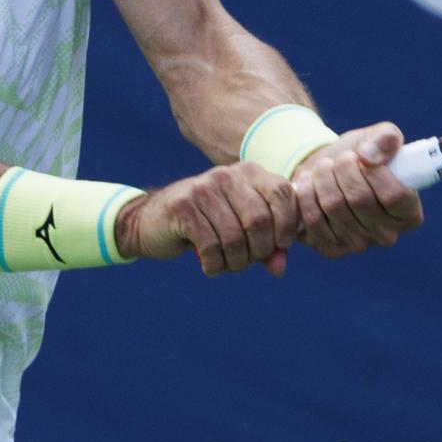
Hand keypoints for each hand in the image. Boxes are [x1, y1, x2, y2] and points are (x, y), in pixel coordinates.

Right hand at [117, 162, 299, 276]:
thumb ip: (267, 246)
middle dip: (259, 251)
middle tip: (248, 261)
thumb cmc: (208, 225)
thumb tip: (279, 268)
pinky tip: (210, 267)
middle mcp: (227, 175)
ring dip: (236, 262)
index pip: (284, 193)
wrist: (153, 221)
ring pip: (235, 237)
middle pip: (260, 220)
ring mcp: (204, 188)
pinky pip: (211, 246)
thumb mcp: (242, 231)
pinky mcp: (183, 207)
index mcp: (249, 173)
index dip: (288, 224)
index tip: (279, 245)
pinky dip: (215, 265)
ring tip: (228, 265)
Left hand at [292, 122, 424, 257]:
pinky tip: (307, 182)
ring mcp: (358, 245)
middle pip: (360, 199)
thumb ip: (387, 139)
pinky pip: (313, 220)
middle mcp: (387, 235)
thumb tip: (370, 154)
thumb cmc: (363, 157)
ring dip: (323, 178)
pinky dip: (305, 195)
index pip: (394, 195)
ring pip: (334, 206)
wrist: (331, 173)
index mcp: (409, 213)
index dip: (374, 171)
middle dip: (344, 169)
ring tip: (324, 166)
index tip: (361, 155)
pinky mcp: (331, 249)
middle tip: (340, 158)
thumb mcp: (380, 138)